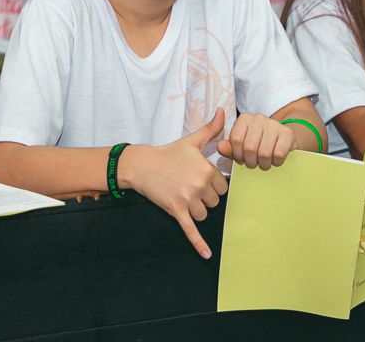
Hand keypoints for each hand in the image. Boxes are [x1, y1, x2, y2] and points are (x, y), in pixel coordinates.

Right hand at [119, 107, 229, 258]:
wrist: (142, 164)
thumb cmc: (169, 152)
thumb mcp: (191, 140)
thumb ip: (211, 129)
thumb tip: (221, 110)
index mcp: (206, 169)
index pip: (223, 187)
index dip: (212, 184)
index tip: (200, 179)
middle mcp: (199, 185)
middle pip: (215, 203)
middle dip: (205, 198)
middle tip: (190, 186)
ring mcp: (187, 199)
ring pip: (204, 215)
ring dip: (197, 210)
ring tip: (182, 195)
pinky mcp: (176, 211)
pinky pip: (191, 230)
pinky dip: (198, 244)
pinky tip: (207, 255)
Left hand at [217, 113, 295, 169]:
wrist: (281, 140)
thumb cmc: (257, 145)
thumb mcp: (239, 147)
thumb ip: (228, 148)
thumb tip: (220, 147)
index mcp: (244, 119)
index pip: (236, 139)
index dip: (237, 155)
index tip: (241, 160)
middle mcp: (258, 118)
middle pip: (249, 147)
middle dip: (250, 162)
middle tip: (253, 164)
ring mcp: (274, 124)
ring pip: (264, 153)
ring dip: (264, 164)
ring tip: (263, 163)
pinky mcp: (287, 133)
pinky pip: (278, 154)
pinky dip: (276, 162)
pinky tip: (275, 160)